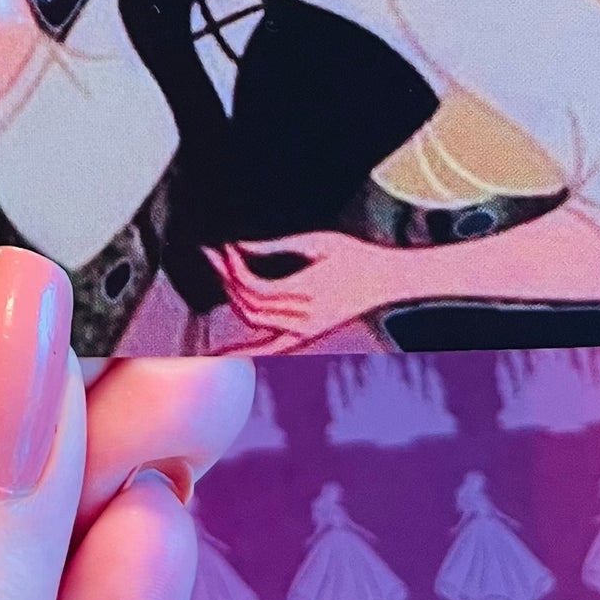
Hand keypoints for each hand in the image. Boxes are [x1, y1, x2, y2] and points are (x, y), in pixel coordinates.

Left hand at [208, 231, 411, 351]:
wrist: (386, 279)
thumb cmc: (354, 254)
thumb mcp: (317, 241)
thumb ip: (275, 246)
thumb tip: (237, 246)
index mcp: (306, 291)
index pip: (254, 286)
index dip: (233, 267)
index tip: (223, 247)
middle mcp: (303, 317)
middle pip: (250, 304)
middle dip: (227, 280)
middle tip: (213, 255)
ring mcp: (306, 330)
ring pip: (256, 325)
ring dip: (232, 303)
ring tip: (216, 281)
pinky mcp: (309, 335)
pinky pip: (273, 349)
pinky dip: (249, 352)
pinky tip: (227, 358)